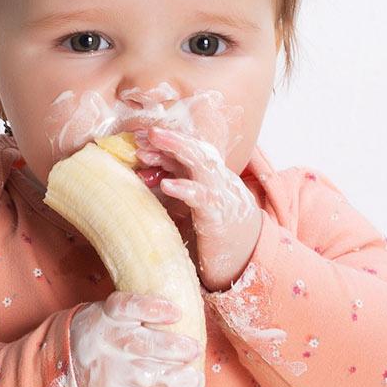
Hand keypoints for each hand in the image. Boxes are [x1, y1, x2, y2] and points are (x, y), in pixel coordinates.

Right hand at [69, 292, 203, 386]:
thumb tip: (189, 322)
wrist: (68, 366)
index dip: (154, 309)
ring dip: (177, 380)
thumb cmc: (106, 337)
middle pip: (144, 345)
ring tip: (194, 380)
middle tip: (194, 350)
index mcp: (108, 316)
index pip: (128, 306)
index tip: (177, 313)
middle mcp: (107, 343)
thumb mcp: (113, 314)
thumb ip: (143, 314)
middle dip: (175, 349)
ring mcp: (109, 374)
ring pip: (147, 377)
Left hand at [133, 125, 261, 291]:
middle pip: (195, 150)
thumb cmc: (214, 230)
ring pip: (202, 163)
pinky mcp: (219, 214)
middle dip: (171, 137)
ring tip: (154, 142)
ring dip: (177, 149)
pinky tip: (166, 185)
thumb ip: (172, 187)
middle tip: (146, 132)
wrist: (246, 254)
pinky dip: (184, 188)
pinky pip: (203, 196)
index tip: (139, 137)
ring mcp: (220, 193)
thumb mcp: (192, 205)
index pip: (187, 152)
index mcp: (208, 176)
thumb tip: (141, 173)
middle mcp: (216, 179)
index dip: (165, 142)